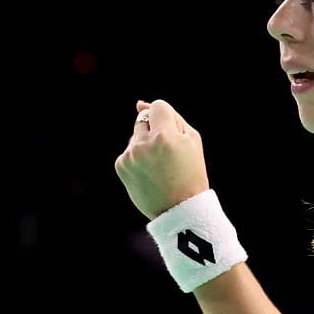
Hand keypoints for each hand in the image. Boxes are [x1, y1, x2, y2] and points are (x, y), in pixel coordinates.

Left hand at [114, 98, 210, 219]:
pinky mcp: (121, 166)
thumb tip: (139, 104)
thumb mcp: (192, 141)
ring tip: (159, 168)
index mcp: (165, 136)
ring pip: (135, 136)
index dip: (166, 119)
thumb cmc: (191, 172)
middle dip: (154, 131)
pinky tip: (149, 174)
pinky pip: (128, 152)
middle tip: (167, 155)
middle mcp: (144, 144)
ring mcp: (130, 155)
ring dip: (145, 145)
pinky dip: (137, 159)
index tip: (172, 136)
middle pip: (143, 119)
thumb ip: (171, 116)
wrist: (180, 210)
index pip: (157, 106)